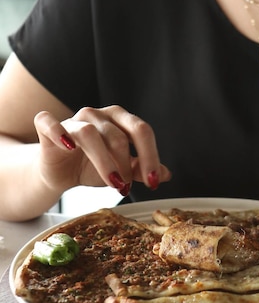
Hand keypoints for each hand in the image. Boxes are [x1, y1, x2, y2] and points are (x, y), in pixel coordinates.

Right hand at [34, 105, 171, 195]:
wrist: (58, 173)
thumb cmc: (89, 166)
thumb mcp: (119, 170)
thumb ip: (140, 169)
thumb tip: (166, 174)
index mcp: (119, 119)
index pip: (141, 130)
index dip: (151, 156)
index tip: (155, 181)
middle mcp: (97, 115)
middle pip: (118, 134)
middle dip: (126, 164)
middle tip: (127, 188)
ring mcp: (73, 120)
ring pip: (90, 134)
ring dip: (104, 162)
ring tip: (112, 184)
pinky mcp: (47, 128)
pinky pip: (49, 122)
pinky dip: (58, 132)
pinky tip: (69, 147)